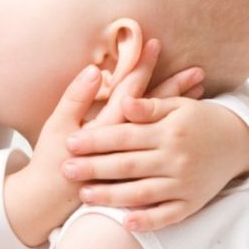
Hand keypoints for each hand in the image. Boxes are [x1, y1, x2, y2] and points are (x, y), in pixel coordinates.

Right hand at [3, 40, 178, 243]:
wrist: (48, 203)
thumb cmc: (50, 162)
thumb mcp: (57, 127)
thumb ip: (76, 98)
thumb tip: (93, 70)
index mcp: (104, 128)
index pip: (128, 91)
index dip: (141, 67)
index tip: (155, 45)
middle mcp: (123, 144)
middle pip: (153, 110)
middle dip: (174, 88)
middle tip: (197, 70)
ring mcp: (131, 160)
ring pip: (160, 129)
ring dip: (180, 109)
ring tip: (200, 91)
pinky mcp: (134, 174)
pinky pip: (162, 153)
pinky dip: (175, 136)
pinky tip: (186, 123)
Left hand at [63, 88, 248, 231]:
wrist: (240, 142)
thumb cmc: (201, 119)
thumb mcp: (178, 106)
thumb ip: (149, 106)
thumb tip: (123, 103)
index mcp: (170, 132)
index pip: (124, 136)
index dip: (96, 140)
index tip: (70, 142)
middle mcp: (176, 159)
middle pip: (128, 165)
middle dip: (94, 168)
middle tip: (66, 170)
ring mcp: (184, 184)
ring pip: (142, 193)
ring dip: (111, 196)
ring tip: (84, 195)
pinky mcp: (193, 203)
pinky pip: (168, 216)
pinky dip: (147, 221)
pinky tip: (125, 223)